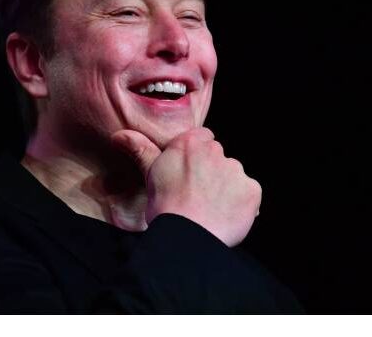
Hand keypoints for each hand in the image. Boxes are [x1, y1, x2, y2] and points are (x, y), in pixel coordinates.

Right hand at [110, 127, 261, 246]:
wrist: (186, 237)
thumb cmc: (166, 206)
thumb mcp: (150, 174)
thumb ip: (140, 149)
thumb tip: (120, 134)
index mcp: (191, 142)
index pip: (202, 139)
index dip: (196, 157)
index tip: (189, 173)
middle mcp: (216, 150)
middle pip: (218, 156)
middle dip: (211, 171)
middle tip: (197, 194)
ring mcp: (235, 170)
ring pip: (233, 174)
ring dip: (226, 187)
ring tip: (210, 208)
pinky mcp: (251, 190)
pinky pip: (249, 193)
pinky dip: (241, 203)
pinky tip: (225, 215)